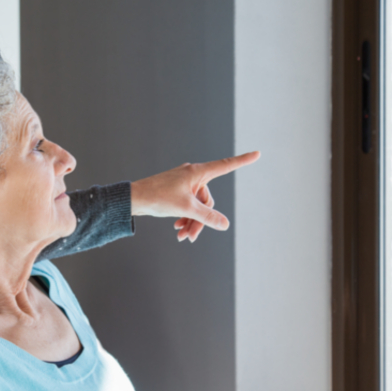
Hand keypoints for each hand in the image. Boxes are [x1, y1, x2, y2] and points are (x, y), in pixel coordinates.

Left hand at [130, 151, 259, 241]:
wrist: (133, 198)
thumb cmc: (158, 197)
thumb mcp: (186, 208)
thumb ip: (207, 216)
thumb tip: (225, 224)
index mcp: (197, 172)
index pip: (225, 165)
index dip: (242, 161)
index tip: (258, 154)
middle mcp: (192, 175)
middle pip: (207, 200)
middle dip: (200, 219)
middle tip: (190, 237)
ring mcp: (184, 183)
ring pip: (197, 206)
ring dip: (191, 222)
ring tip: (182, 236)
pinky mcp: (176, 191)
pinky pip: (187, 205)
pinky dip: (185, 217)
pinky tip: (177, 229)